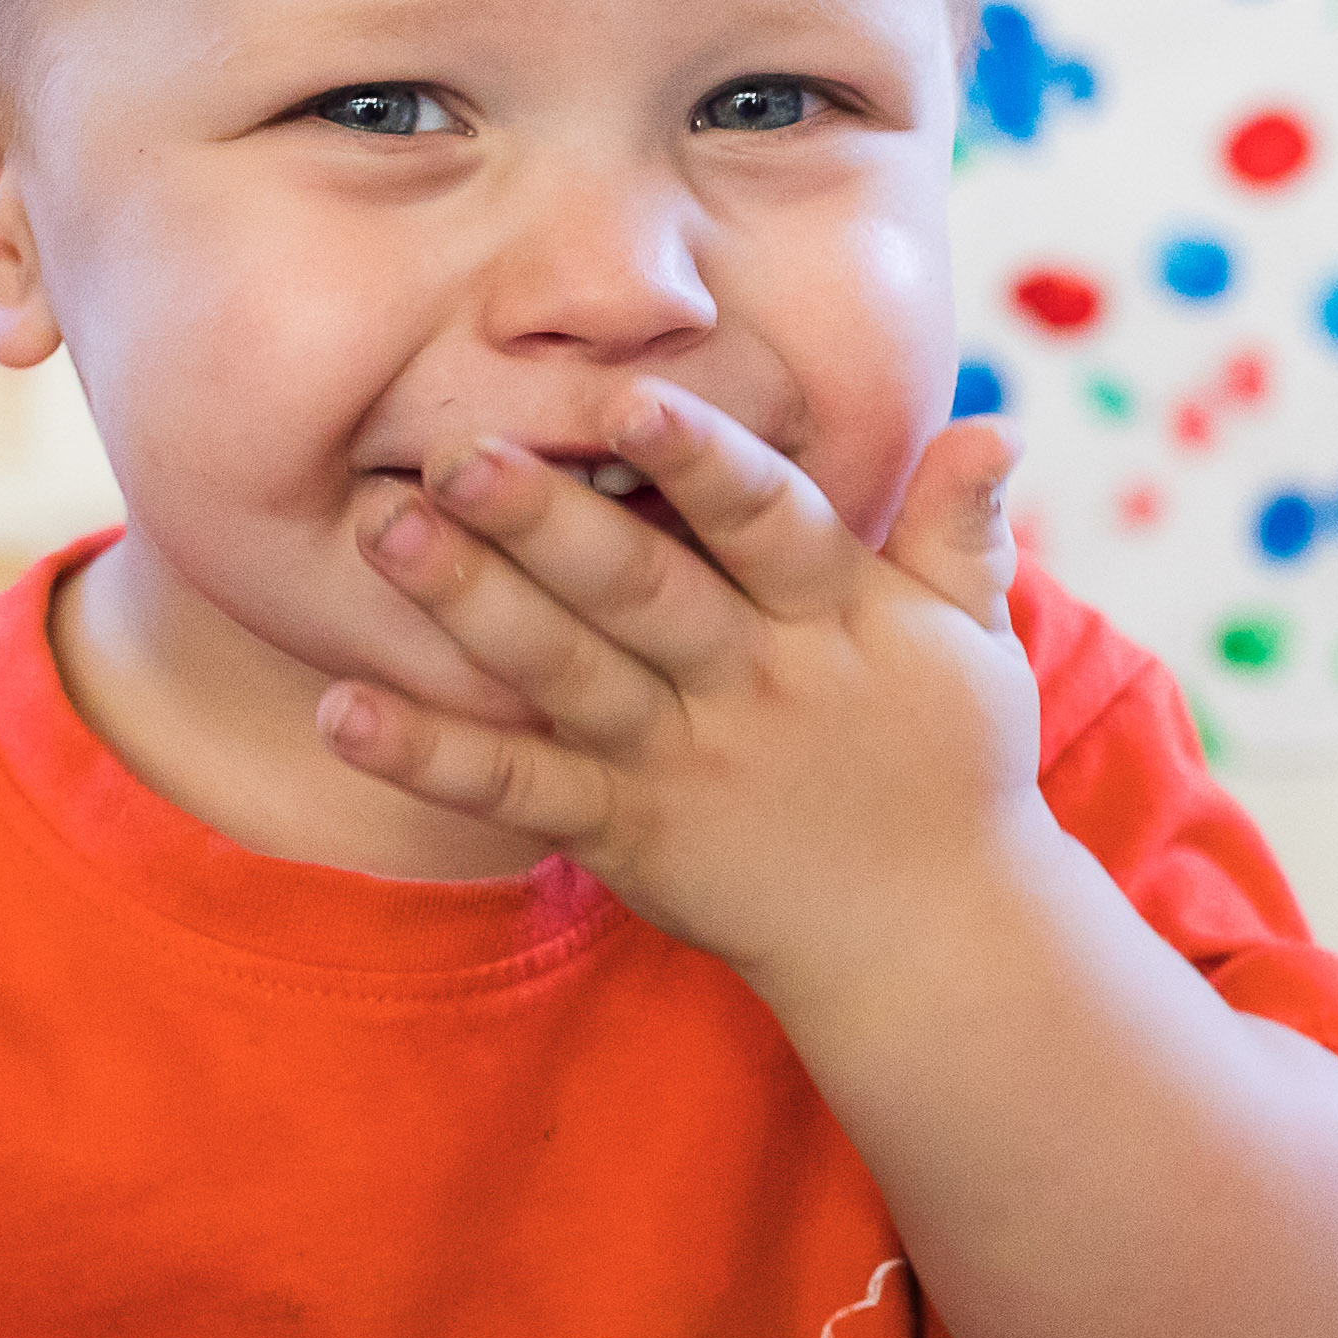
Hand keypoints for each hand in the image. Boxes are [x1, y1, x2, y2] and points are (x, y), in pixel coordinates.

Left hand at [319, 384, 1041, 984]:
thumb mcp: (974, 640)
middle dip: (551, 519)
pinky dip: (431, 756)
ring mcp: (681, 761)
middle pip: (644, 591)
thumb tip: (992, 424)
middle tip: (458, 449)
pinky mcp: (627, 833)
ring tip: (385, 533)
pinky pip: (519, 789)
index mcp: (837, 617)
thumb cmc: (949, 765)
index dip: (702, 463)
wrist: (933, 938)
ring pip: (567, 673)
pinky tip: (345, 712)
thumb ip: (961, 527)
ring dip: (472, 605)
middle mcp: (751, 683)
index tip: (631, 399)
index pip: (769, 523)